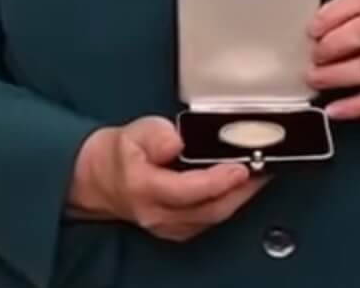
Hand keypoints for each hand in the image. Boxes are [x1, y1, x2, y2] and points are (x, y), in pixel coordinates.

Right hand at [67, 117, 266, 239]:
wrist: (93, 180)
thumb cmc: (116, 154)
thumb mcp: (132, 132)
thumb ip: (156, 134)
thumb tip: (176, 141)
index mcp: (145, 189)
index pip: (188, 190)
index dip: (218, 180)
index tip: (242, 167)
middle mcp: (157, 213)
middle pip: (209, 210)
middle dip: (242, 191)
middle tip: (266, 169)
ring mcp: (166, 225)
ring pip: (211, 217)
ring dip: (240, 198)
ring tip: (262, 174)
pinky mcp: (174, 227)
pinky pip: (207, 220)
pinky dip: (228, 204)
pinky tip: (243, 187)